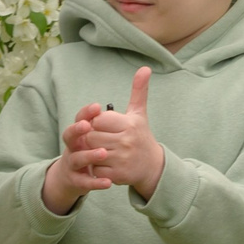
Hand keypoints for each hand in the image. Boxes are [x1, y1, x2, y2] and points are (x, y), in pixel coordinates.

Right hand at [40, 101, 113, 214]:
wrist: (75, 178)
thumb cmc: (92, 149)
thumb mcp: (100, 133)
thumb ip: (112, 115)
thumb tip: (139, 78)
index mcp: (80, 133)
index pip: (80, 118)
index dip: (86, 113)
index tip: (97, 107)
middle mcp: (73, 146)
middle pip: (70, 135)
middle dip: (78, 130)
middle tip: (88, 126)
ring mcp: (73, 164)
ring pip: (76, 158)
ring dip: (88, 155)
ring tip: (103, 153)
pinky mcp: (76, 181)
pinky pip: (83, 182)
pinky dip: (94, 182)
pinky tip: (107, 182)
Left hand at [84, 66, 165, 199]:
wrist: (152, 166)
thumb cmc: (140, 136)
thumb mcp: (139, 114)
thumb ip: (139, 91)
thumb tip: (145, 68)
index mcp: (129, 124)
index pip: (98, 119)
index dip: (96, 123)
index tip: (102, 127)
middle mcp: (127, 141)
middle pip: (91, 137)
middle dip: (91, 139)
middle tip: (98, 140)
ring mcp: (122, 159)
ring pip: (91, 153)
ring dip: (92, 154)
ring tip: (101, 151)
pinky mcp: (118, 175)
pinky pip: (95, 169)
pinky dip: (96, 168)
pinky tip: (105, 164)